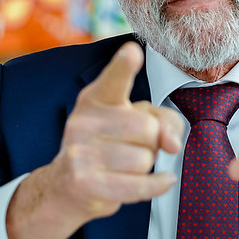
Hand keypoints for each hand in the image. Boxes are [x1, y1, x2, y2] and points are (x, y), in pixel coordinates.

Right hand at [6, 42, 183, 238]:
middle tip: (132, 146)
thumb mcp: (138, 122)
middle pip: (147, 128)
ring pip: (144, 159)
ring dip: (145, 166)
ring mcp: (80, 151)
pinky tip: (162, 181)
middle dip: (151, 142)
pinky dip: (156, 185)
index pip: (114, 79)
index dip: (123, 66)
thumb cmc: (111, 146)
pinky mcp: (84, 182)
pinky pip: (138, 185)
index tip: (132, 51)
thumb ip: (165, 121)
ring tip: (123, 167)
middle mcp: (83, 121)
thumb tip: (172, 144)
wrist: (67, 187)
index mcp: (96, 98)